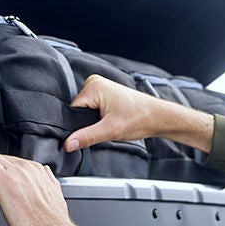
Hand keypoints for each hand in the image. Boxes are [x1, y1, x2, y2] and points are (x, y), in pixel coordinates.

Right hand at [65, 74, 213, 153]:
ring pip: (86, 110)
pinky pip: (92, 108)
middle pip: (79, 110)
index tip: (91, 131)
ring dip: (94, 121)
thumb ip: (86, 137)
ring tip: (110, 122)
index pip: (73, 110)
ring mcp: (100, 86)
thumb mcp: (110, 131)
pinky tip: (111, 119)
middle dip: (88, 123)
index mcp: (94, 86)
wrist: (156, 116)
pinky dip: (99, 117)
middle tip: (105, 126)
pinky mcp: (105, 93)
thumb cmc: (139, 118)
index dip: (79, 125)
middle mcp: (95, 82)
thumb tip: (68, 143)